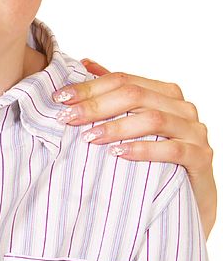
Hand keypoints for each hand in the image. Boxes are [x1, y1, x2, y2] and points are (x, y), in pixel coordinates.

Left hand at [52, 59, 215, 238]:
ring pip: (152, 119)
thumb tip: (85, 64)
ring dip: (116, 127)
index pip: (122, 80)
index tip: (60, 98)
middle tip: (67, 118)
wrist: (191, 196)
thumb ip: (115, 93)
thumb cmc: (157, 154)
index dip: (89, 87)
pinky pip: (171, 149)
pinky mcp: (201, 156)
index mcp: (164, 92)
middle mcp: (182, 107)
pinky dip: (142, 149)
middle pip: (134, 95)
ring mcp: (194, 131)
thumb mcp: (134, 122)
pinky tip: (119, 154)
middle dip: (96, 106)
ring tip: (88, 137)